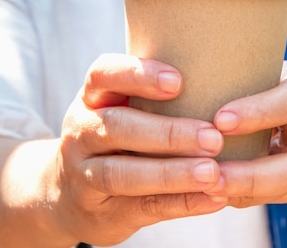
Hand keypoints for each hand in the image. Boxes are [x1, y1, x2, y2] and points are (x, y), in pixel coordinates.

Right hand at [51, 53, 226, 245]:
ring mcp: (84, 174)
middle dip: (167, 133)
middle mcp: (82, 132)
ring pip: (123, 173)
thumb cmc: (114, 139)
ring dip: (172, 173)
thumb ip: (152, 96)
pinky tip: (214, 198)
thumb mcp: (119, 109)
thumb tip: (220, 76)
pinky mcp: (101, 211)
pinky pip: (142, 207)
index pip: (104, 75)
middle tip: (213, 137)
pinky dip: (181, 203)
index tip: (178, 82)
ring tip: (212, 172)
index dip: (138, 74)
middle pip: (116, 127)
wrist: (67, 195)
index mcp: (91, 98)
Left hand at [207, 60, 286, 210]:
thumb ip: (252, 81)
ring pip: (285, 190)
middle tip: (209, 176)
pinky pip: (268, 196)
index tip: (221, 120)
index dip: (259, 112)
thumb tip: (196, 82)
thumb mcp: (285, 75)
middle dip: (252, 175)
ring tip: (203, 188)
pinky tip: (205, 193)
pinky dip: (236, 196)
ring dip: (241, 192)